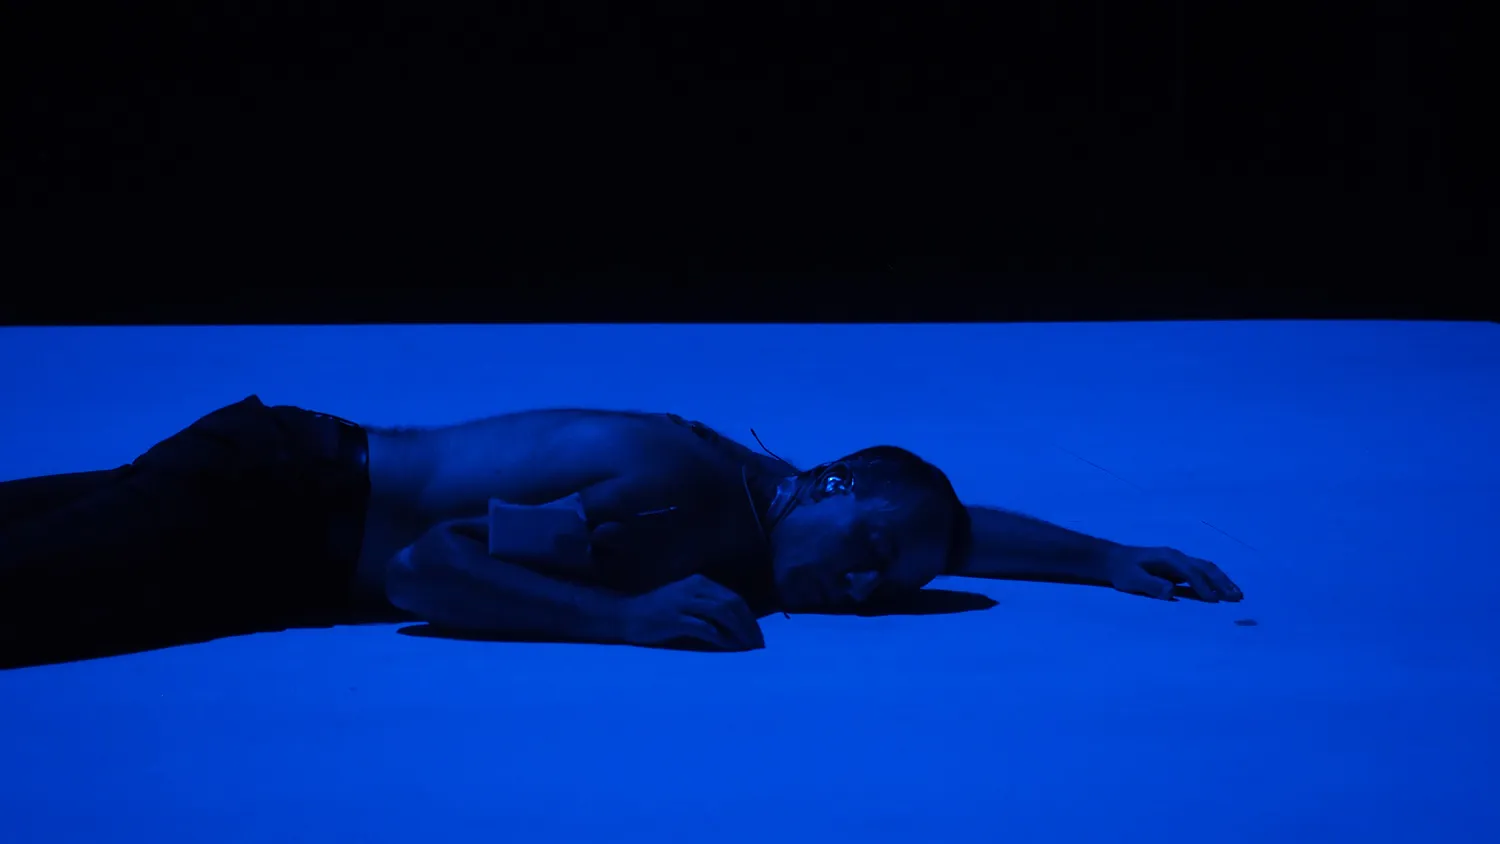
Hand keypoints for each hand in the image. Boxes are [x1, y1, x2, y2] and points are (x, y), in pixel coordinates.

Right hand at [622, 575, 765, 650]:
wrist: (626, 615)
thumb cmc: (657, 612)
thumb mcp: (685, 600)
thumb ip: (707, 606)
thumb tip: (735, 625)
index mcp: (700, 582)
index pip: (734, 598)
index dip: (749, 618)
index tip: (757, 636)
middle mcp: (694, 588)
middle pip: (732, 604)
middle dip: (748, 626)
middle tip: (758, 646)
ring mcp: (684, 603)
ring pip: (722, 613)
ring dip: (739, 632)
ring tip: (747, 649)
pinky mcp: (675, 619)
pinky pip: (705, 628)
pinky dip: (721, 638)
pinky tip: (729, 649)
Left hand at [1104, 545, 1243, 602]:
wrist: (1114, 560)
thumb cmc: (1122, 571)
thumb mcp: (1132, 579)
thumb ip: (1151, 585)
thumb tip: (1171, 591)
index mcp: (1168, 558)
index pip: (1191, 573)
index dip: (1203, 586)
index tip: (1214, 601)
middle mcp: (1177, 557)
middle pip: (1205, 567)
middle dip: (1222, 581)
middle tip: (1238, 596)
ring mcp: (1179, 561)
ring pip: (1206, 568)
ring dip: (1222, 580)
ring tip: (1236, 595)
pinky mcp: (1178, 568)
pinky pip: (1201, 573)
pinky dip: (1214, 581)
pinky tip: (1221, 591)